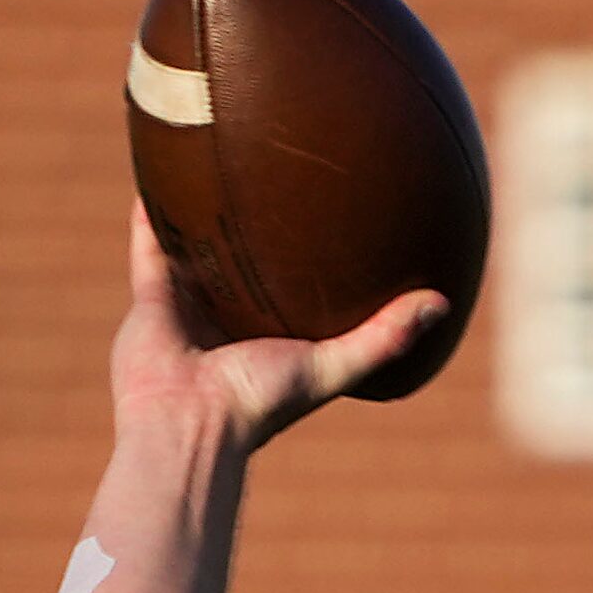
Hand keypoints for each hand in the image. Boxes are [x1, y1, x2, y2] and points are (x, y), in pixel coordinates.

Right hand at [111, 199, 445, 446]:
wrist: (187, 421)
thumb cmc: (261, 401)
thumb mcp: (332, 366)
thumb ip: (384, 338)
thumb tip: (441, 302)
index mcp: (275, 337)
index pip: (301, 294)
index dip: (319, 266)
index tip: (344, 224)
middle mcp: (233, 322)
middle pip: (248, 269)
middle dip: (261, 236)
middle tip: (283, 185)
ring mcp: (191, 309)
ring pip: (199, 254)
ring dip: (206, 220)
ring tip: (219, 171)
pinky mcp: (152, 301)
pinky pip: (152, 249)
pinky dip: (154, 218)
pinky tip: (163, 175)